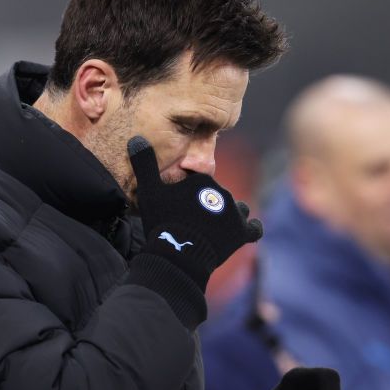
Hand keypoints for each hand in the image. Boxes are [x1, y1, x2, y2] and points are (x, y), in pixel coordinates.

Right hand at [128, 136, 261, 290]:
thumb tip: (136, 138)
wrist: (179, 252)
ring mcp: (234, 212)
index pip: (198, 183)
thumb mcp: (148, 191)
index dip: (189, 194)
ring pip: (237, 208)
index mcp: (201, 180)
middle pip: (216, 196)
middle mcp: (221, 192)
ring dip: (229, 215)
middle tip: (192, 223)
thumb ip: (144, 164)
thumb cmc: (162, 221)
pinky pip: (254, 228)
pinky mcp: (242, 232)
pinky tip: (244, 232)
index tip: (179, 207)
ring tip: (215, 229)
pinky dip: (250, 229)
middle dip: (208, 206)